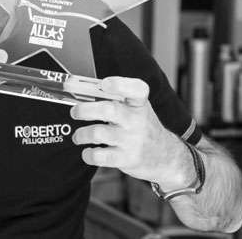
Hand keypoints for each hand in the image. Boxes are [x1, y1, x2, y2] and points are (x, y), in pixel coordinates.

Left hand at [70, 77, 191, 187]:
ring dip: (82, 134)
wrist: (166, 157)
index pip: (136, 89)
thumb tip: (81, 91)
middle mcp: (137, 120)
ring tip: (79, 136)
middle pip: (108, 110)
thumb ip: (115, 99)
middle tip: (75, 112)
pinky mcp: (126, 159)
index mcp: (139, 104)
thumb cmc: (143, 128)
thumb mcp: (137, 109)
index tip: (104, 84)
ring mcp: (132, 140)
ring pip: (98, 133)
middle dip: (85, 109)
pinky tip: (88, 151)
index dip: (119, 84)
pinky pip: (99, 156)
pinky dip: (88, 154)